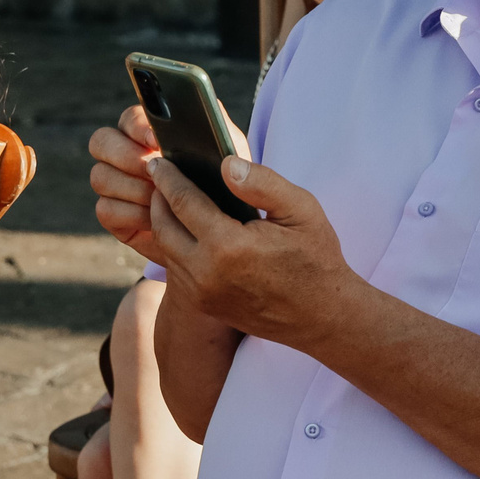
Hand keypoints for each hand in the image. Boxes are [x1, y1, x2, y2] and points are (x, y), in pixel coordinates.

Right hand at [87, 105, 252, 263]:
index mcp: (146, 130)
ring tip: (160, 196)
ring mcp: (113, 183)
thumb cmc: (219, 182)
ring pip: (101, 177)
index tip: (156, 139)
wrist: (214, 229)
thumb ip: (217, 125)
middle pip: (101, 141)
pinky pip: (105, 210)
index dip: (138, 127)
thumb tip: (208, 110)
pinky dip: (130, 214)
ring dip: (132, 187)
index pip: (129, 118)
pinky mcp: (113, 215)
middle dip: (126, 155)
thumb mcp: (226, 152)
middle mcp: (122, 152)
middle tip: (152, 170)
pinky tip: (153, 219)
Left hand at [145, 155, 354, 348]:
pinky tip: (186, 230)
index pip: (182, 202)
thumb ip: (262, 183)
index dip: (168, 178)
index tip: (157, 162)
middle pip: (163, 226)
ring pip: (166, 250)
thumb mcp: (301, 211)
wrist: (322, 316)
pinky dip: (175, 246)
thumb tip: (225, 164)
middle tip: (159, 177)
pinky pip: (177, 270)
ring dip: (164, 223)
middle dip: (158, 198)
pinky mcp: (203, 306)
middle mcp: (206, 273)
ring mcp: (201, 294)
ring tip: (170, 201)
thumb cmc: (315, 259)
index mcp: (228, 246)